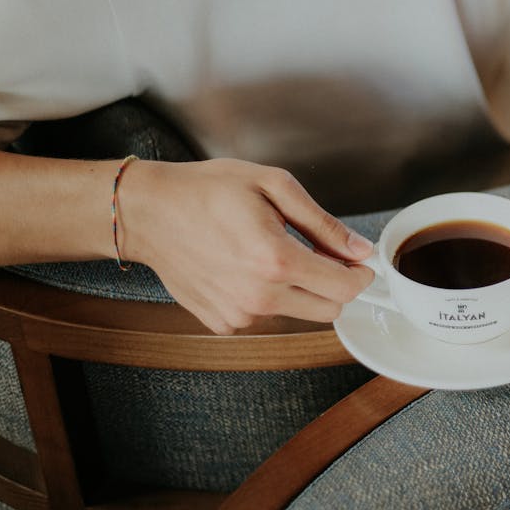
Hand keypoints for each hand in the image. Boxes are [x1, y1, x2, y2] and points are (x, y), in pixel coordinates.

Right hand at [118, 159, 374, 334]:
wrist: (149, 212)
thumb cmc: (208, 191)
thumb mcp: (274, 186)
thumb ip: (324, 223)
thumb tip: (360, 250)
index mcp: (277, 260)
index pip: (345, 289)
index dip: (360, 275)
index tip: (357, 262)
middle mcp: (259, 296)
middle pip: (329, 309)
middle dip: (334, 284)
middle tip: (320, 254)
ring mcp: (239, 314)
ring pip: (298, 314)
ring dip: (299, 290)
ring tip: (271, 254)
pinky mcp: (222, 323)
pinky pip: (265, 318)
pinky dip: (267, 298)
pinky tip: (245, 269)